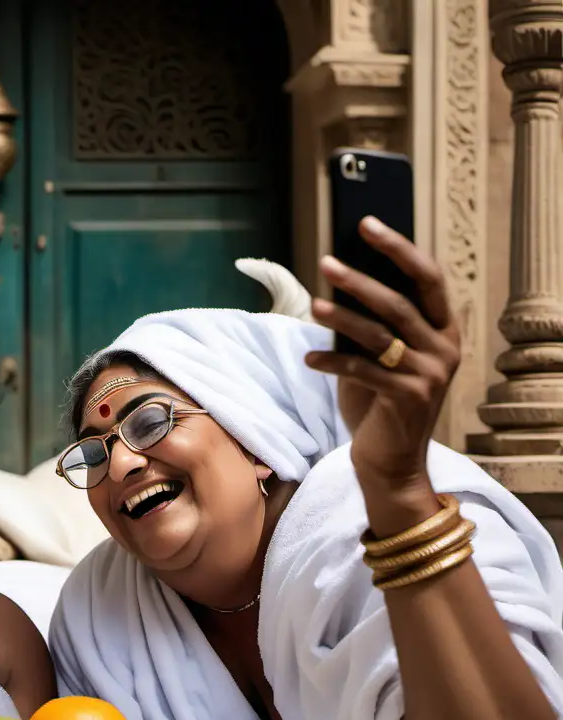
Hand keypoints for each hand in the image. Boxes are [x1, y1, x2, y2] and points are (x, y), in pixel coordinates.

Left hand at [304, 217, 460, 488]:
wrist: (391, 462)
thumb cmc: (378, 402)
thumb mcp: (378, 358)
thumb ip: (370, 325)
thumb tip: (337, 280)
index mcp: (443, 329)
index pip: (427, 277)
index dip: (398, 248)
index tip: (366, 223)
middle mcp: (445, 348)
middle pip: (400, 302)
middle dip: (360, 280)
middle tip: (326, 261)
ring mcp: (430, 375)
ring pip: (381, 335)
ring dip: (343, 317)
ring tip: (315, 304)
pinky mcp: (409, 399)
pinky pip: (365, 372)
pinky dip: (334, 362)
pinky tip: (309, 358)